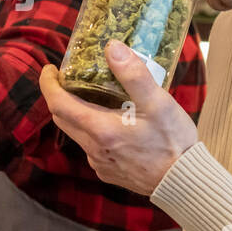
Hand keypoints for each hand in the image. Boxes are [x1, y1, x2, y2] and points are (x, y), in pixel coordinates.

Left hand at [39, 39, 197, 194]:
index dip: (48, 84)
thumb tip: (112, 48)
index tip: (49, 69)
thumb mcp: (158, 103)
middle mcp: (94, 149)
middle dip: (59, 96)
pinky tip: (111, 121)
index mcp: (101, 130)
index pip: (58, 104)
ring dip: (77, 113)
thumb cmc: (173, 142)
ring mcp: (100, 163)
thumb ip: (134, 74)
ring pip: (77, 133)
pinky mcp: (109, 172)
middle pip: (63, 118)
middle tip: (68, 78)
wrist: (183, 182)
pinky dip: (92, 130)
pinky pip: (91, 147)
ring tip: (92, 95)